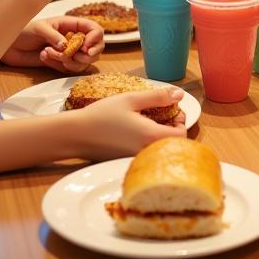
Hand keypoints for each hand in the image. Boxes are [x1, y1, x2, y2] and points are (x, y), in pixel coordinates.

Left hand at [1, 16, 104, 72]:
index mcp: (72, 24)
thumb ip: (53, 36)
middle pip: (96, 48)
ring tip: (50, 53)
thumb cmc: (24, 31)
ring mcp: (69, 52)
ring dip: (70, 61)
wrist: (11, 45)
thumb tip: (66, 46)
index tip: (86, 47)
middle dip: (89, 54)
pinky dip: (59, 66)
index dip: (96, 38)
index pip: (94, 29)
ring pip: (84, 61)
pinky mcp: (61, 63)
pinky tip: (45, 57)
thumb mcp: (39, 28)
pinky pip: (69, 69)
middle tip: (78, 55)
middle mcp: (74, 38)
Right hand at [65, 87, 186, 158]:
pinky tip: (137, 132)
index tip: (172, 111)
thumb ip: (157, 96)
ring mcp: (137, 160)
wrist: (76, 135)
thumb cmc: (102, 115)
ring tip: (149, 121)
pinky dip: (148, 144)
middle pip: (173, 145)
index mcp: (150, 136)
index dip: (181, 121)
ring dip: (161, 136)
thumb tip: (179, 95)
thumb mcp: (131, 99)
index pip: (182, 135)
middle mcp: (146, 152)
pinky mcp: (128, 163)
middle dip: (173, 129)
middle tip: (162, 114)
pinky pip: (147, 155)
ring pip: (160, 150)